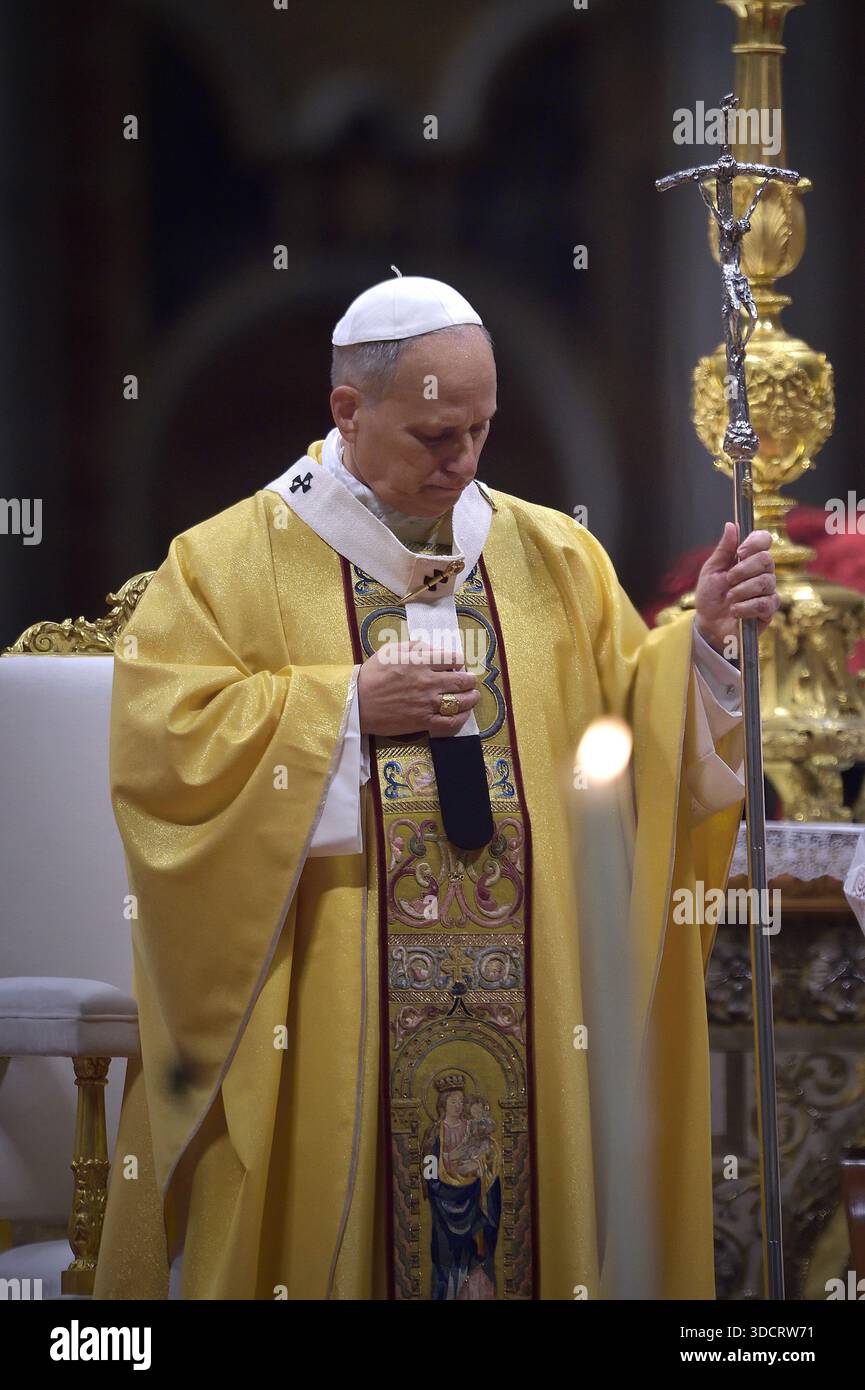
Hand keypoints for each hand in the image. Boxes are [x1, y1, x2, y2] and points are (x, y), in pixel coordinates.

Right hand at [357, 638, 479, 736]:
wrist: (357, 703)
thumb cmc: (372, 675)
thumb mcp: (390, 651)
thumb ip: (413, 647)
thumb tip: (430, 648)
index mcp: (419, 662)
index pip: (452, 659)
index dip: (458, 661)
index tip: (456, 664)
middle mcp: (427, 682)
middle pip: (462, 680)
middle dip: (470, 680)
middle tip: (470, 680)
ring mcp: (427, 703)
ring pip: (461, 701)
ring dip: (471, 698)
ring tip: (473, 696)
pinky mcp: (423, 722)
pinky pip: (450, 722)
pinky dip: (461, 718)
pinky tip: (464, 714)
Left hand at [694, 522, 779, 654]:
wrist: (708, 624)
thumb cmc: (710, 596)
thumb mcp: (712, 570)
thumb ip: (724, 549)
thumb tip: (732, 525)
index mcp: (749, 559)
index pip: (764, 540)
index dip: (755, 543)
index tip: (740, 552)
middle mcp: (762, 572)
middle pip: (767, 559)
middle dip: (743, 570)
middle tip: (729, 580)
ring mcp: (768, 590)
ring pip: (766, 582)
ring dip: (741, 591)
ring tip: (729, 599)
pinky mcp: (769, 610)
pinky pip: (765, 603)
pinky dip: (746, 607)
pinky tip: (736, 611)